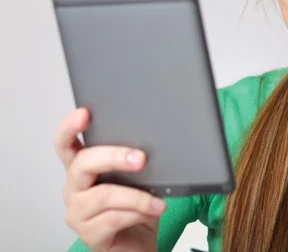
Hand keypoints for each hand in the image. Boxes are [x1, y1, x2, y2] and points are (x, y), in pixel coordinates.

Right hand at [53, 108, 164, 251]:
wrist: (138, 243)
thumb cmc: (136, 206)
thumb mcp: (137, 177)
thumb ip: (133, 161)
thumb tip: (148, 146)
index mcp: (82, 168)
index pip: (66, 143)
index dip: (70, 127)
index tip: (85, 113)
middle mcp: (74, 188)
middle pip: (83, 164)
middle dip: (114, 157)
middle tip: (141, 159)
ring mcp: (78, 212)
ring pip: (103, 194)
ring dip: (136, 195)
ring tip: (157, 199)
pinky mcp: (89, 234)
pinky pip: (113, 218)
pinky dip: (138, 212)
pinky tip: (153, 210)